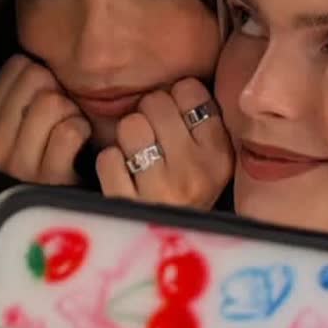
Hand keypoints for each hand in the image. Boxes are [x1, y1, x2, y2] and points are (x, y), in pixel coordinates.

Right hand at [0, 54, 90, 185]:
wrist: (83, 185)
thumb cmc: (58, 140)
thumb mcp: (28, 109)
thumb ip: (20, 80)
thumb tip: (29, 40)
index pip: (16, 65)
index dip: (41, 75)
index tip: (44, 99)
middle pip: (35, 78)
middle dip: (57, 91)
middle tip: (61, 116)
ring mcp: (19, 167)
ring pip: (51, 102)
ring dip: (71, 113)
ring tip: (70, 129)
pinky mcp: (49, 179)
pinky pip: (69, 130)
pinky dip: (83, 131)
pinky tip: (80, 144)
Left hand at [95, 79, 232, 209]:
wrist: (170, 250)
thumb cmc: (185, 194)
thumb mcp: (208, 161)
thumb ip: (201, 121)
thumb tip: (179, 78)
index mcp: (219, 156)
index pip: (190, 90)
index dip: (175, 98)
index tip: (175, 119)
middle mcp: (196, 173)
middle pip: (156, 102)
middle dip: (147, 114)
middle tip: (151, 138)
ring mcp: (162, 191)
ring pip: (130, 125)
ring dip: (126, 138)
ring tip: (136, 157)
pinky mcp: (127, 206)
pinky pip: (108, 158)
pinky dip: (110, 164)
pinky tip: (123, 178)